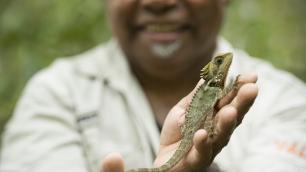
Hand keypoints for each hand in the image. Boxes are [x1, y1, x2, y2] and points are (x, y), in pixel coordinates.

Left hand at [101, 73, 257, 171]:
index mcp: (215, 118)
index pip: (230, 102)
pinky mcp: (196, 160)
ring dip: (226, 123)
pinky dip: (202, 143)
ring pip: (220, 135)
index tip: (252, 76)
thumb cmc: (176, 134)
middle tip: (251, 89)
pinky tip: (202, 134)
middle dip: (242, 103)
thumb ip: (196, 96)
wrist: (164, 159)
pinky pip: (201, 152)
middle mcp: (217, 132)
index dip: (240, 89)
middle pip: (232, 117)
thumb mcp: (183, 110)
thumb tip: (207, 76)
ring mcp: (209, 147)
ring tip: (231, 111)